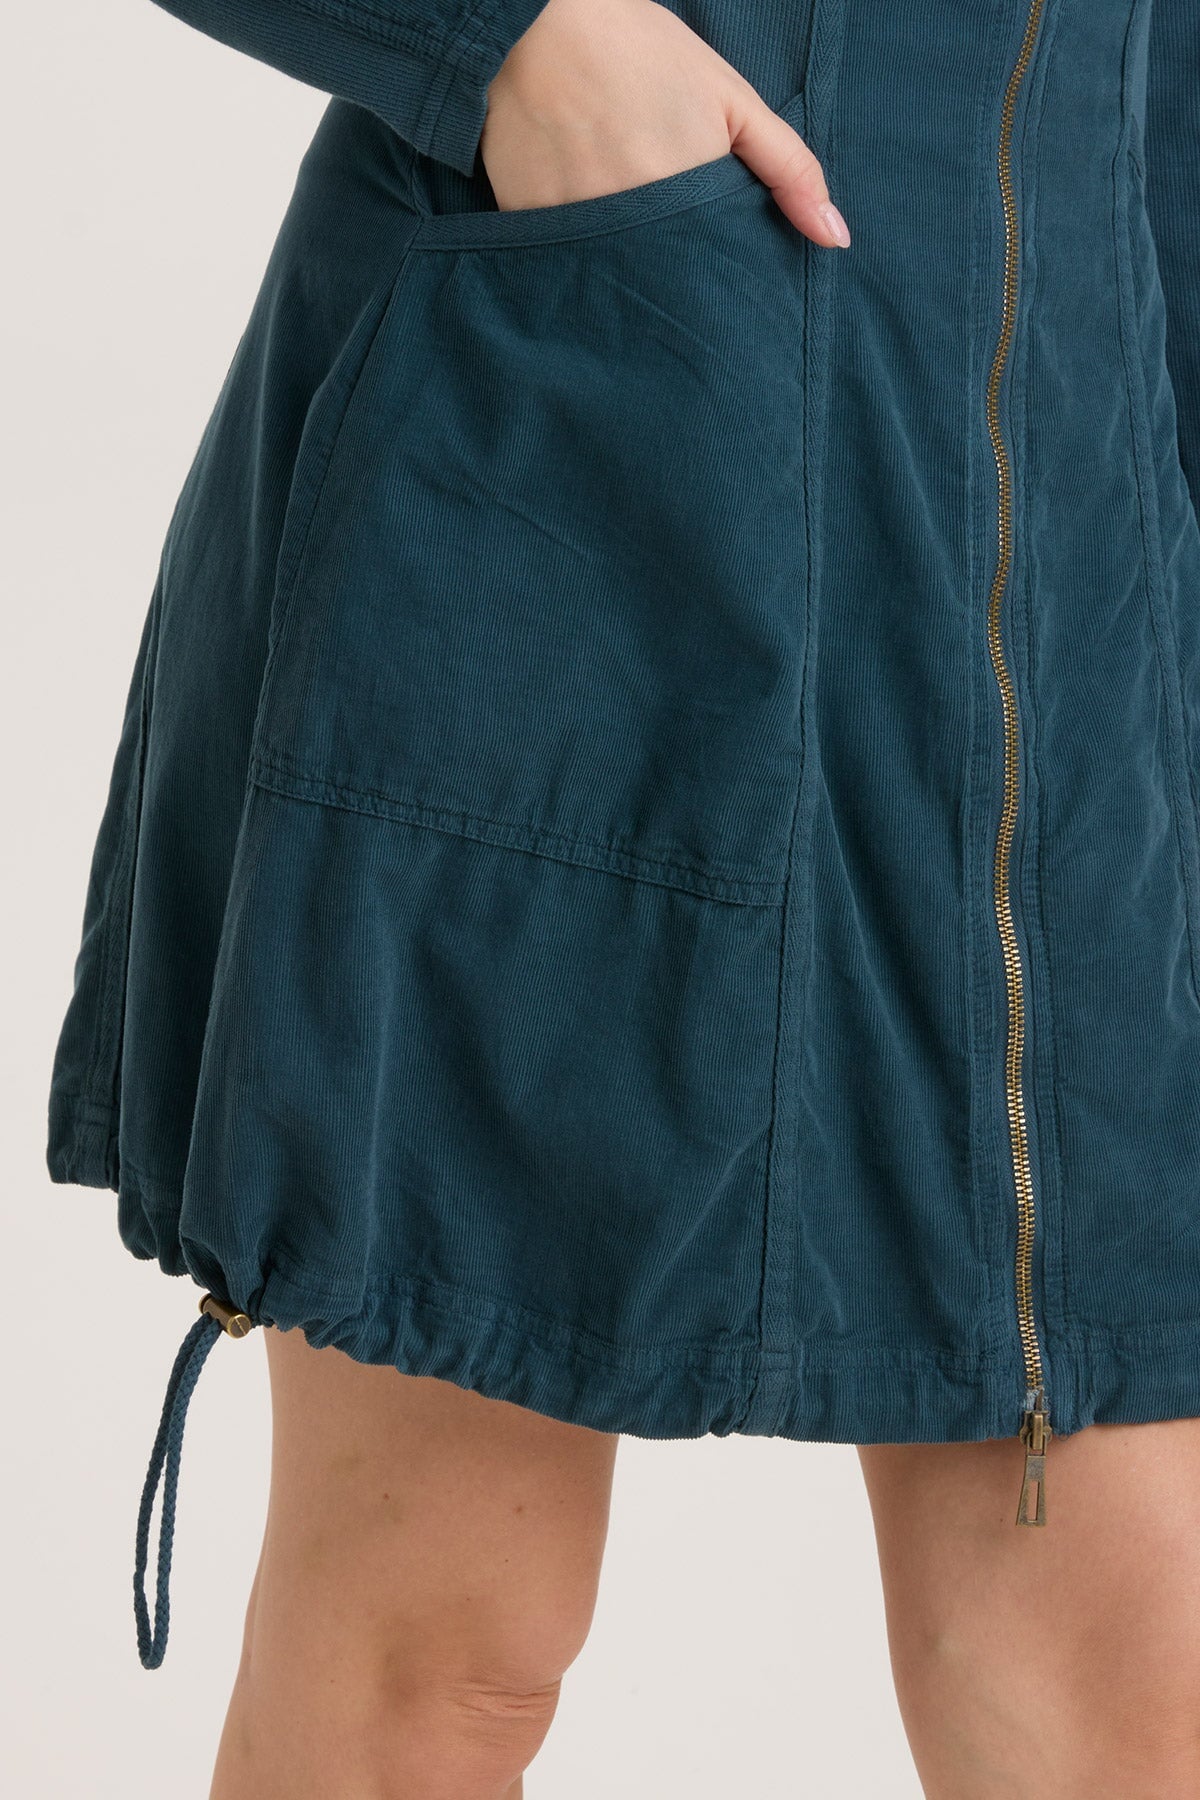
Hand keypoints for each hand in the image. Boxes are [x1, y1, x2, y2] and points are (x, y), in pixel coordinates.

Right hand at [480, 0, 849, 247]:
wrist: (539, 18)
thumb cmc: (643, 52)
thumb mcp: (732, 102)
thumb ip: (789, 171)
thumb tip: (837, 239)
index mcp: (685, 199)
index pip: (709, 278)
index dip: (711, 277)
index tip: (706, 267)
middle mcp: (629, 224)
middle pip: (660, 285)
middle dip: (665, 275)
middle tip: (655, 236)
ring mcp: (573, 227)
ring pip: (608, 278)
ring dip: (616, 265)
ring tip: (610, 210)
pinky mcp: (525, 222)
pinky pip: (556, 260)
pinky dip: (568, 249)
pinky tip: (570, 207)